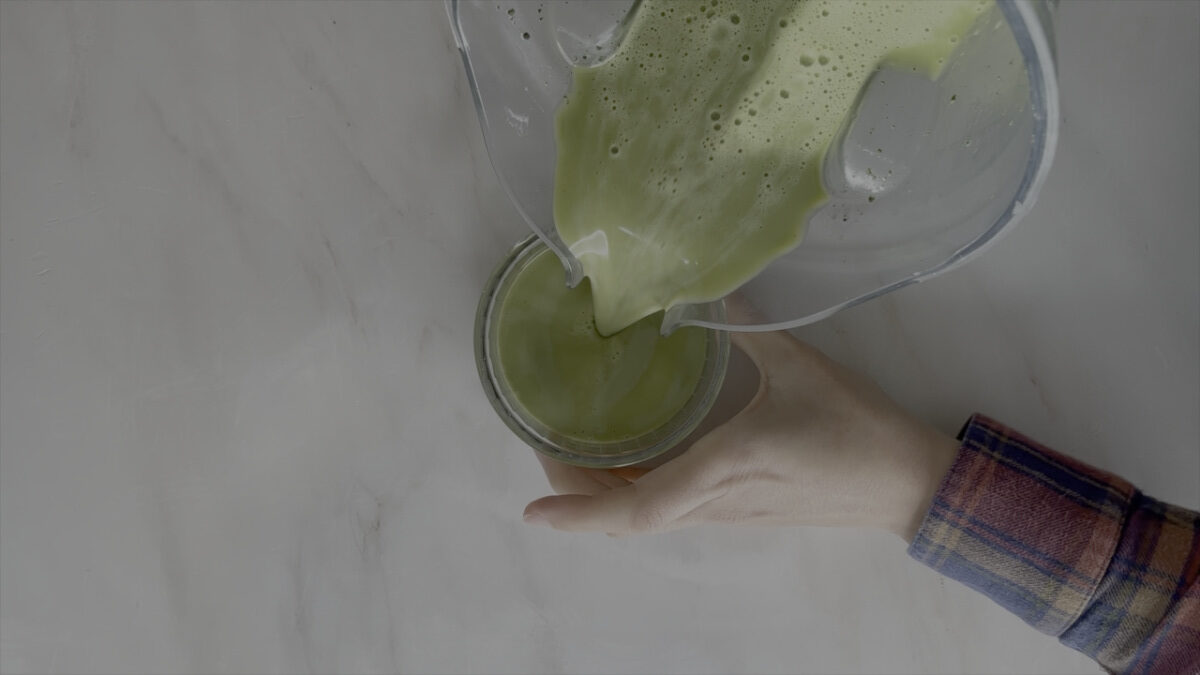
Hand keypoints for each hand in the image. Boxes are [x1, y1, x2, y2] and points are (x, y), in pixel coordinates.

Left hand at [522, 306, 958, 540]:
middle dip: (576, 496)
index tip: (531, 511)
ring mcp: (727, 514)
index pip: (635, 509)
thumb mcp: (799, 366)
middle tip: (542, 452)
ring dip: (603, 497)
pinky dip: (636, 495)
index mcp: (721, 469)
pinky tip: (630, 464)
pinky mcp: (741, 512)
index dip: (579, 514)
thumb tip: (711, 286)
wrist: (905, 482)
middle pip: (627, 518)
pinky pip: (672, 511)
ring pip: (648, 518)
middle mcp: (714, 502)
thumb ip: (749, 324)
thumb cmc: (854, 428)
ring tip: (571, 455)